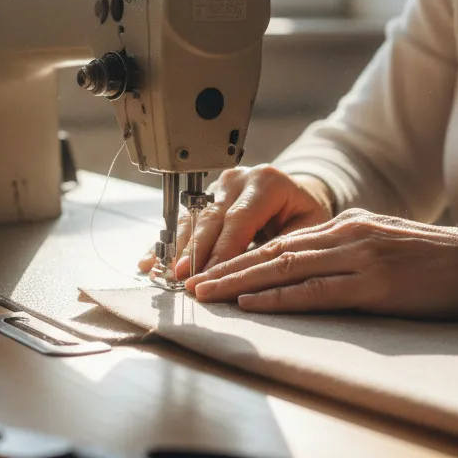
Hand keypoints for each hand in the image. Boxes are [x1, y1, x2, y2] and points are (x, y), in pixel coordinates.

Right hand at [137, 166, 333, 277]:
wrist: (296, 196)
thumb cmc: (304, 215)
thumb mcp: (307, 229)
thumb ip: (283, 247)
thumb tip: (255, 274)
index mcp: (266, 182)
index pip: (239, 218)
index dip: (222, 250)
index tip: (209, 275)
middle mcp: (237, 179)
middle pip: (210, 218)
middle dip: (194, 252)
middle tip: (181, 278)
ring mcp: (216, 186)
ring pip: (191, 219)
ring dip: (177, 250)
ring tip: (165, 275)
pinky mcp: (203, 198)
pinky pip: (182, 221)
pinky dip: (166, 245)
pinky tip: (150, 261)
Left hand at [185, 209, 457, 319]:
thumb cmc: (439, 260)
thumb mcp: (384, 242)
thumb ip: (347, 248)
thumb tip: (313, 263)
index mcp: (345, 226)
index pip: (280, 243)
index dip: (239, 258)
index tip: (209, 272)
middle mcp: (344, 236)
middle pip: (270, 253)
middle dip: (225, 268)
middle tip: (189, 284)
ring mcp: (358, 258)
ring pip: (283, 269)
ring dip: (238, 283)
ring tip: (205, 295)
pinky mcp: (374, 285)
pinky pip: (316, 291)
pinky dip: (278, 298)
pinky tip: (251, 303)